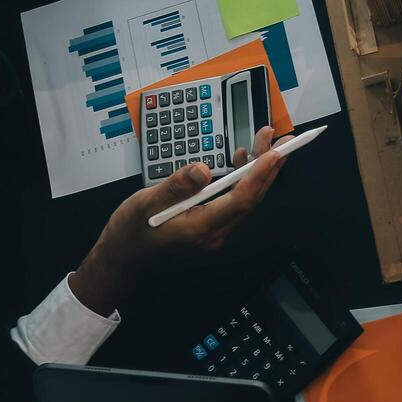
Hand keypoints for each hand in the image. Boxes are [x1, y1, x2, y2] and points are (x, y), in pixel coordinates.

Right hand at [68, 126, 287, 314]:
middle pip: (250, 200)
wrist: (120, 260)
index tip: (273, 153)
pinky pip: (234, 204)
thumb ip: (176, 186)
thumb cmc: (129, 234)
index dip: (260, 175)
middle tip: (281, 140)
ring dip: (258, 173)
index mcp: (200, 229)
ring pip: (245, 201)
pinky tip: (240, 163)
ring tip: (266, 144)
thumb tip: (203, 169)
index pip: (240, 201)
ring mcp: (213, 233)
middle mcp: (213, 234)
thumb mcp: (145, 204)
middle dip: (269, 168)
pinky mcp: (210, 228)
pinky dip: (242, 182)